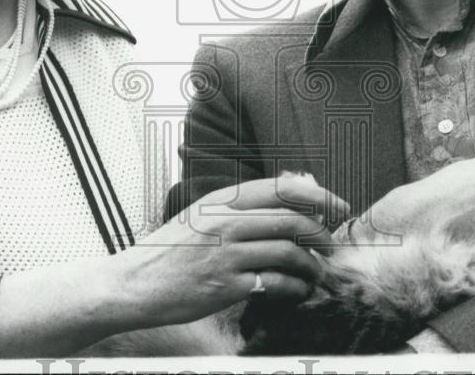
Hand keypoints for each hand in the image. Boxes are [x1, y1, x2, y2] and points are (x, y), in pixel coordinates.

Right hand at [113, 175, 349, 327]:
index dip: (317, 195)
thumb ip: (244, 203)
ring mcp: (225, 254)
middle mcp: (225, 222)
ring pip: (287, 253)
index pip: (281, 189)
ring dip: (311, 265)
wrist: (135, 283)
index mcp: (221, 200)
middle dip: (321, 234)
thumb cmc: (172, 249)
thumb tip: (296, 185)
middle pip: (290, 220)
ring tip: (317, 272)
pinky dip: (295, 287)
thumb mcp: (203, 214)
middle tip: (331, 246)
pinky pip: (275, 283)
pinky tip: (298, 291)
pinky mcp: (225, 286)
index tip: (339, 206)